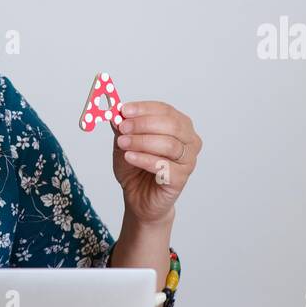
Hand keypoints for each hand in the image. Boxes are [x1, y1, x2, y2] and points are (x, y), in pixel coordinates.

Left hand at [110, 100, 200, 225]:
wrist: (138, 197)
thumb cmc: (136, 169)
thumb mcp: (124, 144)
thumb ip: (123, 128)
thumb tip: (117, 114)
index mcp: (179, 126)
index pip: (166, 110)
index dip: (144, 109)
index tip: (124, 110)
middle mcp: (189, 141)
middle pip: (172, 125)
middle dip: (144, 124)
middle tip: (123, 127)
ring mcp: (188, 160)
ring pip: (170, 145)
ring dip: (142, 142)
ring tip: (123, 143)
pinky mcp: (181, 179)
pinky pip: (165, 166)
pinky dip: (144, 159)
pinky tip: (129, 157)